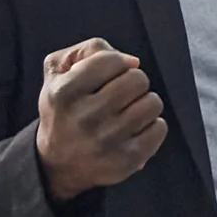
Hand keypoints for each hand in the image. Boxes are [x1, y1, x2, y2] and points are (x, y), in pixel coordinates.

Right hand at [35, 37, 167, 204]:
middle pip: (138, 79)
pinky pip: (159, 128)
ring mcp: (107, 140)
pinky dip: (152, 126)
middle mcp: (85, 117)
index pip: (111, 60)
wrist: (58, 165)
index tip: (110, 75)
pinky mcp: (127, 160)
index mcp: (64, 93)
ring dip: (144, 103)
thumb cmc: (63, 111)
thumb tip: (131, 60)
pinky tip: (134, 130)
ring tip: (127, 112)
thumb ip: (87, 51)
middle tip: (120, 94)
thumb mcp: (57, 74)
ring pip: (152, 102)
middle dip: (133, 82)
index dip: (117, 62)